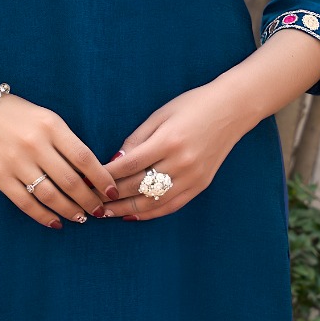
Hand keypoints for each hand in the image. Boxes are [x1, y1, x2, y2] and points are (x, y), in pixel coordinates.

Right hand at [0, 93, 116, 229]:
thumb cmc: (16, 113)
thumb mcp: (46, 118)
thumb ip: (66, 142)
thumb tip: (90, 174)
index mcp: (51, 126)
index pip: (84, 158)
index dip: (102, 179)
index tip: (112, 192)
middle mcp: (35, 144)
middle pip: (71, 181)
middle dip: (90, 201)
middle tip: (100, 211)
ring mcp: (16, 162)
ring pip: (51, 196)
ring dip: (70, 211)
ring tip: (81, 218)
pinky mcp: (0, 177)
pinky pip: (26, 203)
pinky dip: (44, 216)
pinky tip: (55, 222)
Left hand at [100, 81, 243, 219]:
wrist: (232, 109)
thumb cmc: (192, 105)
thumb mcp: (160, 115)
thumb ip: (136, 139)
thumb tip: (114, 163)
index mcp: (168, 141)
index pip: (128, 166)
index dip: (105, 176)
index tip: (87, 181)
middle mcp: (181, 163)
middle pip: (138, 186)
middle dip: (111, 196)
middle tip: (89, 201)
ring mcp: (193, 177)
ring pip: (153, 202)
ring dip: (126, 210)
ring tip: (105, 213)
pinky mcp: (201, 185)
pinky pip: (171, 205)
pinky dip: (150, 213)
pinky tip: (132, 215)